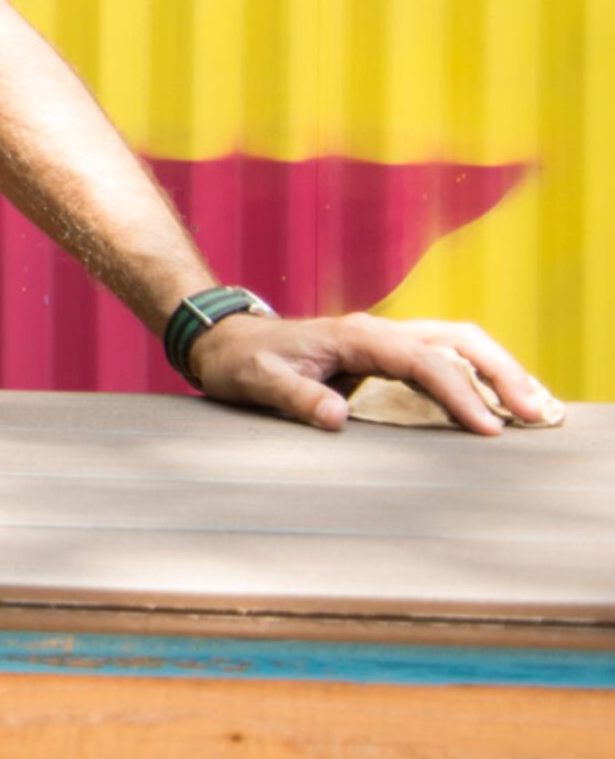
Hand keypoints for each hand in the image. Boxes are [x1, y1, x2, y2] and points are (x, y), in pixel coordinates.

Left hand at [186, 311, 562, 435]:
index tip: (485, 426)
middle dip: (499, 372)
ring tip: (533, 407)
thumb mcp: (258, 381)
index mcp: (355, 336)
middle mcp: (379, 332)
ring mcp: (386, 340)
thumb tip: (337, 417)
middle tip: (532, 412)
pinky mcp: (387, 354)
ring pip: (457, 344)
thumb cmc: (242, 361)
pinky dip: (478, 373)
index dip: (457, 392)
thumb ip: (296, 397)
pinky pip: (444, 357)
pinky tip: (498, 399)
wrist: (225, 339)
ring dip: (497, 370)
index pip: (422, 361)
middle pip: (456, 340)